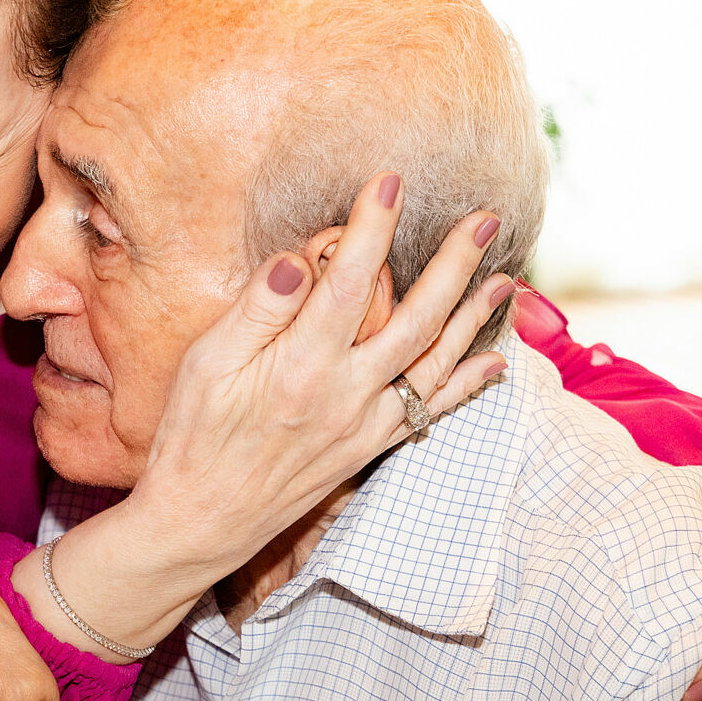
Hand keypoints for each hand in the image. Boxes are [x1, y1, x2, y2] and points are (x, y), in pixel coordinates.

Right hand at [128, 173, 513, 584]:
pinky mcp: (367, 448)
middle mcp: (345, 394)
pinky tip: (493, 363)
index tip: (390, 180)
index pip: (348, 281)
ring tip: (508, 280)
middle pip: (417, 319)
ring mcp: (364, 425)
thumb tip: (301, 258)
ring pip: (435, 364)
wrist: (200, 520)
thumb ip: (258, 309)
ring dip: (476, 320)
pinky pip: (429, 413)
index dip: (372, 226)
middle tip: (487, 221)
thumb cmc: (193, 436)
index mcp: (302, 365)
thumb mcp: (207, 364)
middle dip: (456, 265)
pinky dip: (465, 386)